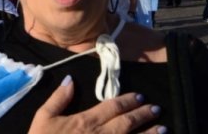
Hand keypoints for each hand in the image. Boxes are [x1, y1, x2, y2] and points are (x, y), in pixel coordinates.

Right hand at [29, 76, 164, 133]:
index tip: (140, 97)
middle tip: (156, 109)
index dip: (128, 101)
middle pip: (127, 123)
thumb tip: (70, 79)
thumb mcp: (43, 117)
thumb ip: (58, 98)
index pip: (112, 107)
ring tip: (164, 129)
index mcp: (86, 121)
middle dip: (143, 115)